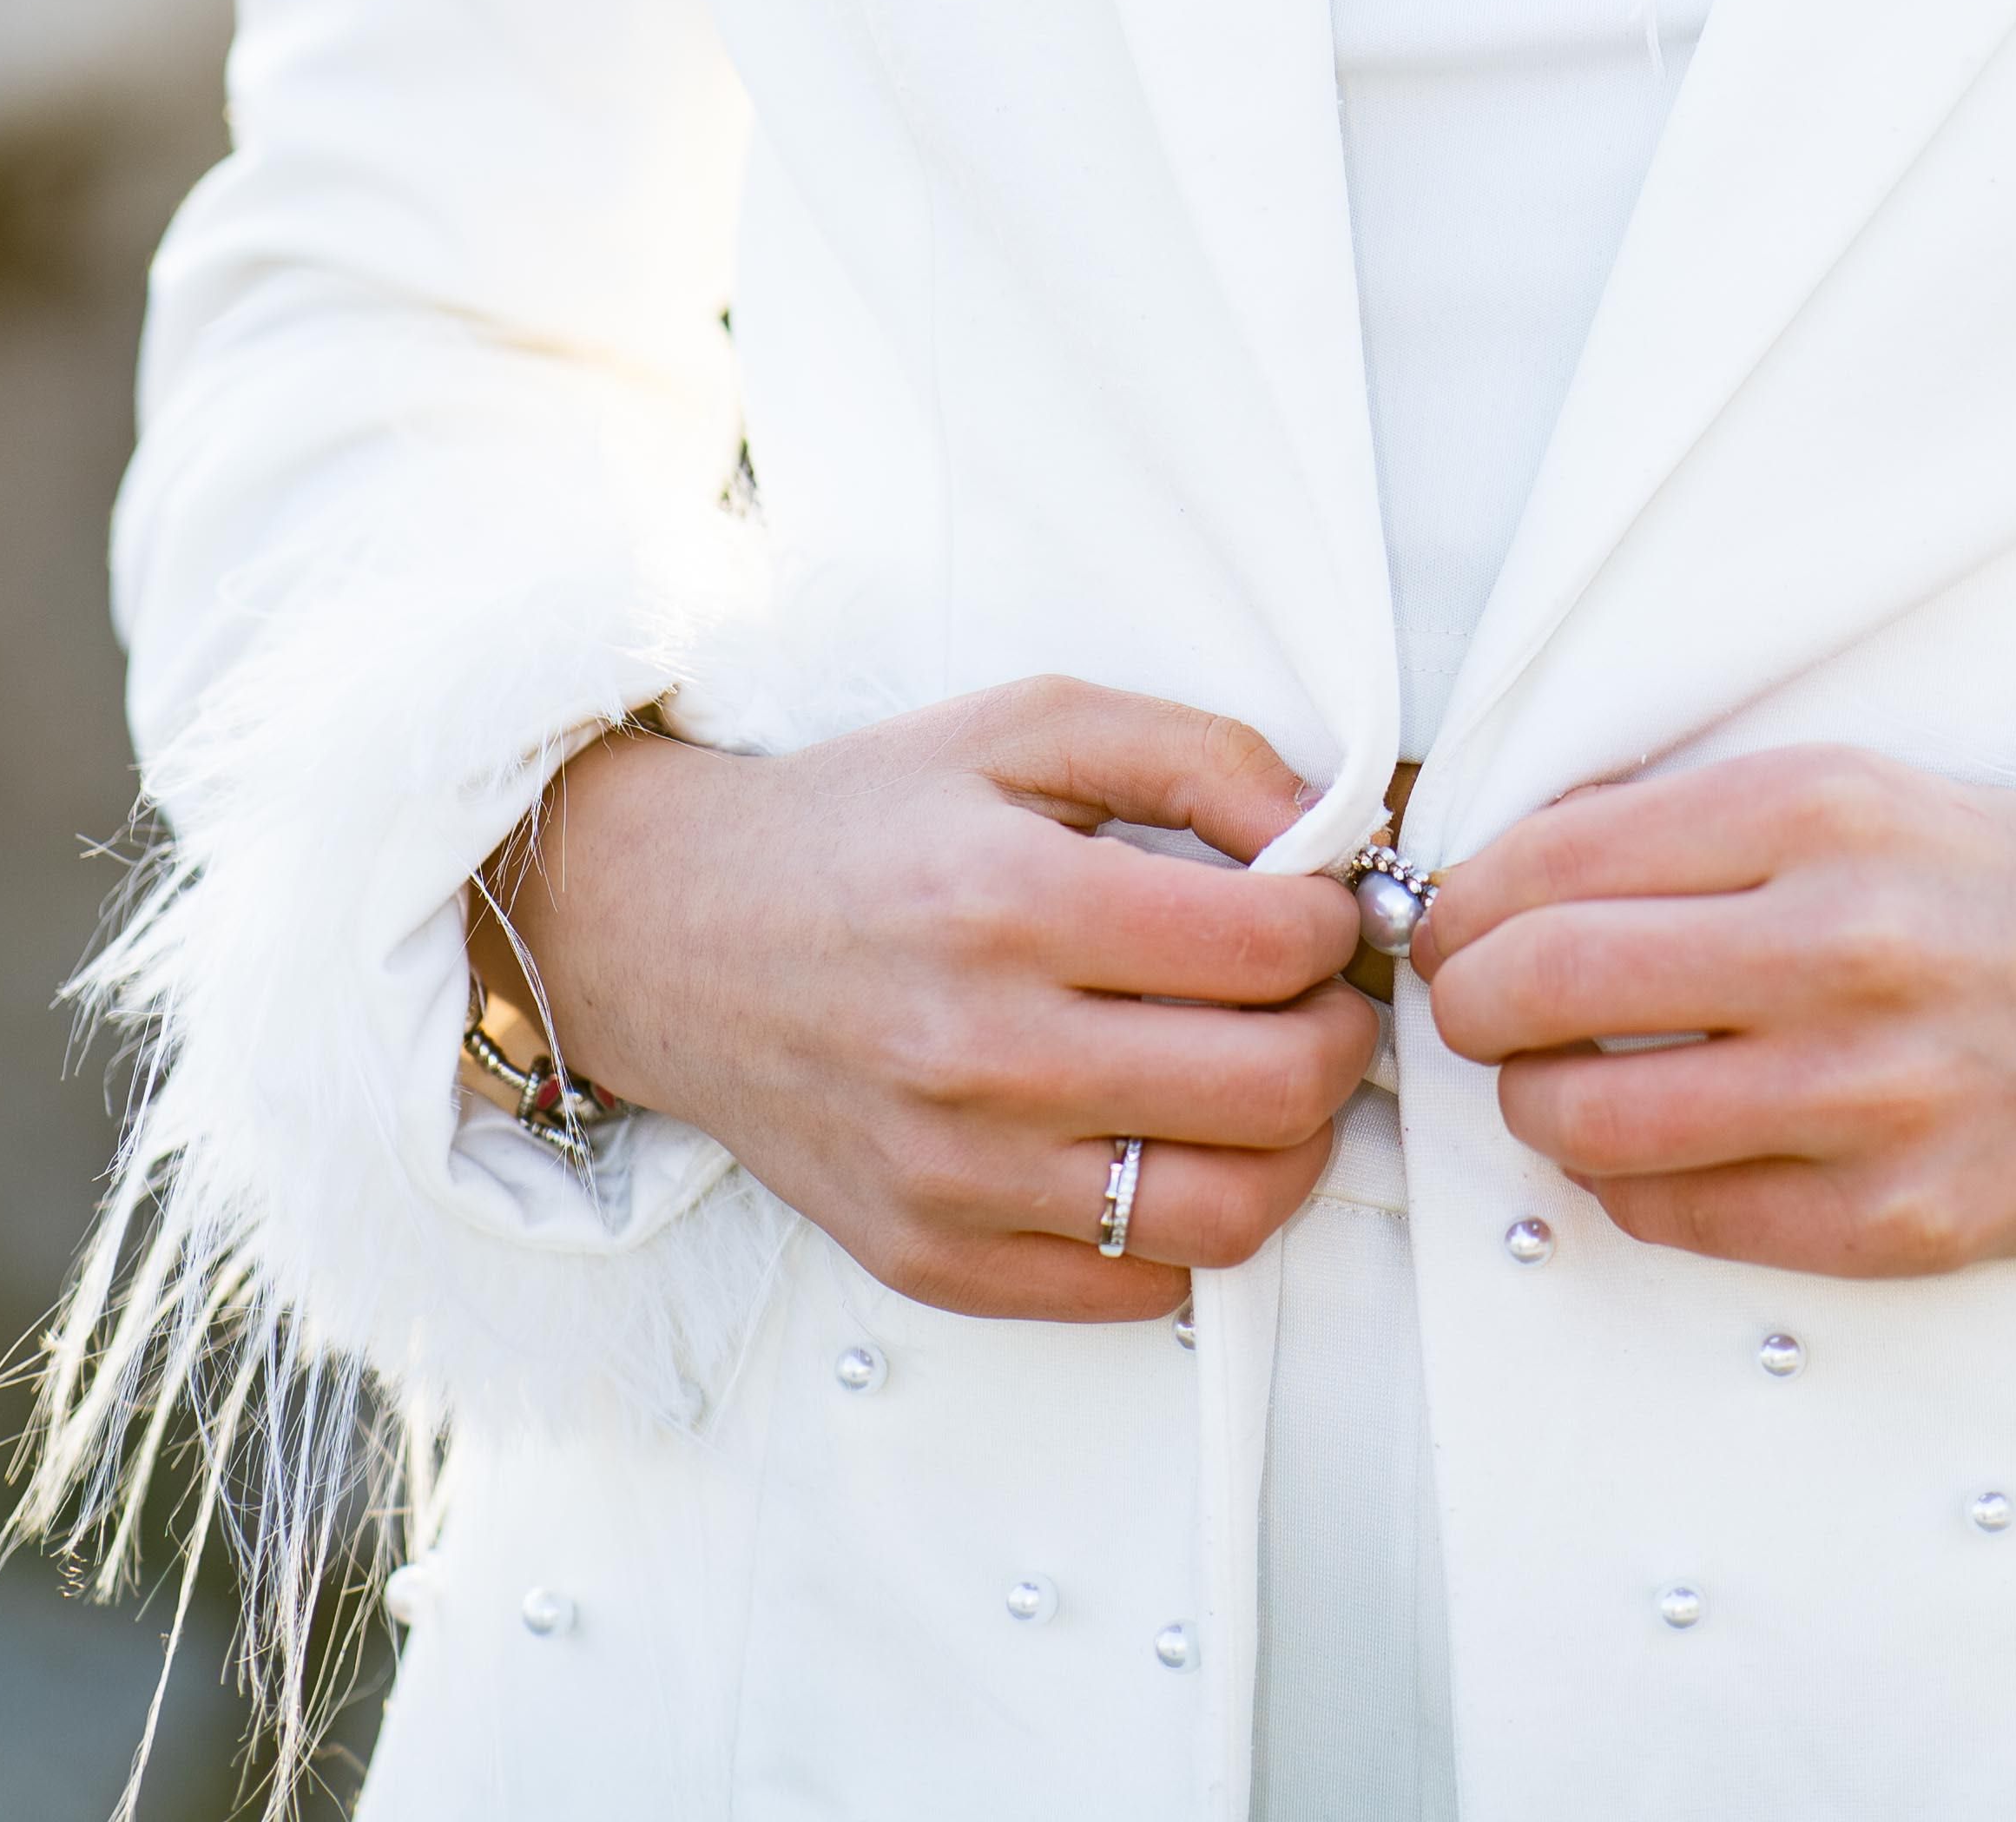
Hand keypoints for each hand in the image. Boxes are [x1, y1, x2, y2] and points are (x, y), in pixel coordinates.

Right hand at [477, 681, 1370, 1323]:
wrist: (676, 936)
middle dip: (1339, 1035)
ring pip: (1227, 1216)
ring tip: (1268, 1078)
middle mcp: (987, 1056)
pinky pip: (1136, 1290)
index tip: (1324, 908)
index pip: (1270, 946)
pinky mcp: (936, 1264)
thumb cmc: (865, 823)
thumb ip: (1198, 754)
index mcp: (1015, 903)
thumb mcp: (1030, 725)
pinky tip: (1168, 1142)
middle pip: (1274, 1092)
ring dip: (1293, 1149)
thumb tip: (1329, 833)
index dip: (1336, 922)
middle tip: (1321, 997)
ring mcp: (959, 1180)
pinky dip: (1189, 1224)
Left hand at [1413, 749, 2015, 1277]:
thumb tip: (1500, 879)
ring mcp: (1868, 1095)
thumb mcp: (1848, 789)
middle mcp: (1838, 945)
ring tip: (1558, 1079)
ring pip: (1588, 1121)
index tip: (1449, 919)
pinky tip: (1656, 1144)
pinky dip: (1626, 1185)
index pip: (1553, 861)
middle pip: (1545, 985)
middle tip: (1470, 1006)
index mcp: (1817, 811)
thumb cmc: (1999, 883)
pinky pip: (1675, 1217)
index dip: (1464, 901)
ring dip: (1534, 1104)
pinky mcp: (1894, 1221)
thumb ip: (1683, 829)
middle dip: (1467, 1001)